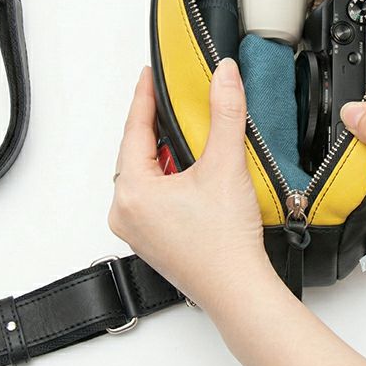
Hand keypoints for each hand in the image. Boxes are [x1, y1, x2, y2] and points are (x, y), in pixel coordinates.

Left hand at [108, 60, 276, 311]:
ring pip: (144, 174)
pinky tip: (188, 168)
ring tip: (180, 129)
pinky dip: (166, 175)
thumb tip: (224, 76)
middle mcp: (126, 212)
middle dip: (152, 123)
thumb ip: (225, 112)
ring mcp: (137, 228)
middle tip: (166, 96)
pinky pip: (151, 194)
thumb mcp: (225, 164)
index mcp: (132, 192)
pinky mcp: (153, 238)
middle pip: (135, 152)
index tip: (148, 74)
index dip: (143, 96)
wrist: (239, 291)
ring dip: (161, 150)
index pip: (134, 129)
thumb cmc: (225, 243)